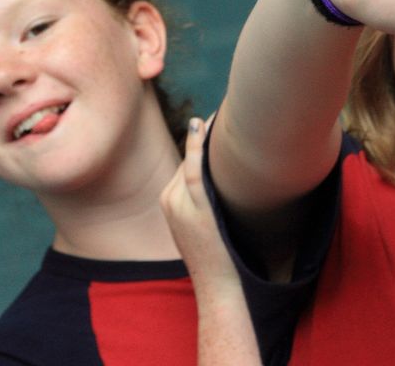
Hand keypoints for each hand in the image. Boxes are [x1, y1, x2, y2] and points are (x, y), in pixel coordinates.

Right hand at [160, 117, 237, 289]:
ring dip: (204, 134)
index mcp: (169, 201)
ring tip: (221, 112)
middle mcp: (169, 199)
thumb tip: (225, 179)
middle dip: (205, 134)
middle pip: (188, 158)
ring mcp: (179, 204)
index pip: (185, 161)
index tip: (216, 118)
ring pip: (191, 160)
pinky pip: (193, 170)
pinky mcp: (194, 209)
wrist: (217, 286)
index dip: (201, 139)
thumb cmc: (219, 258)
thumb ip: (205, 202)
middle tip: (226, 109)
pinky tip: (203, 127)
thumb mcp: (205, 226)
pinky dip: (197, 147)